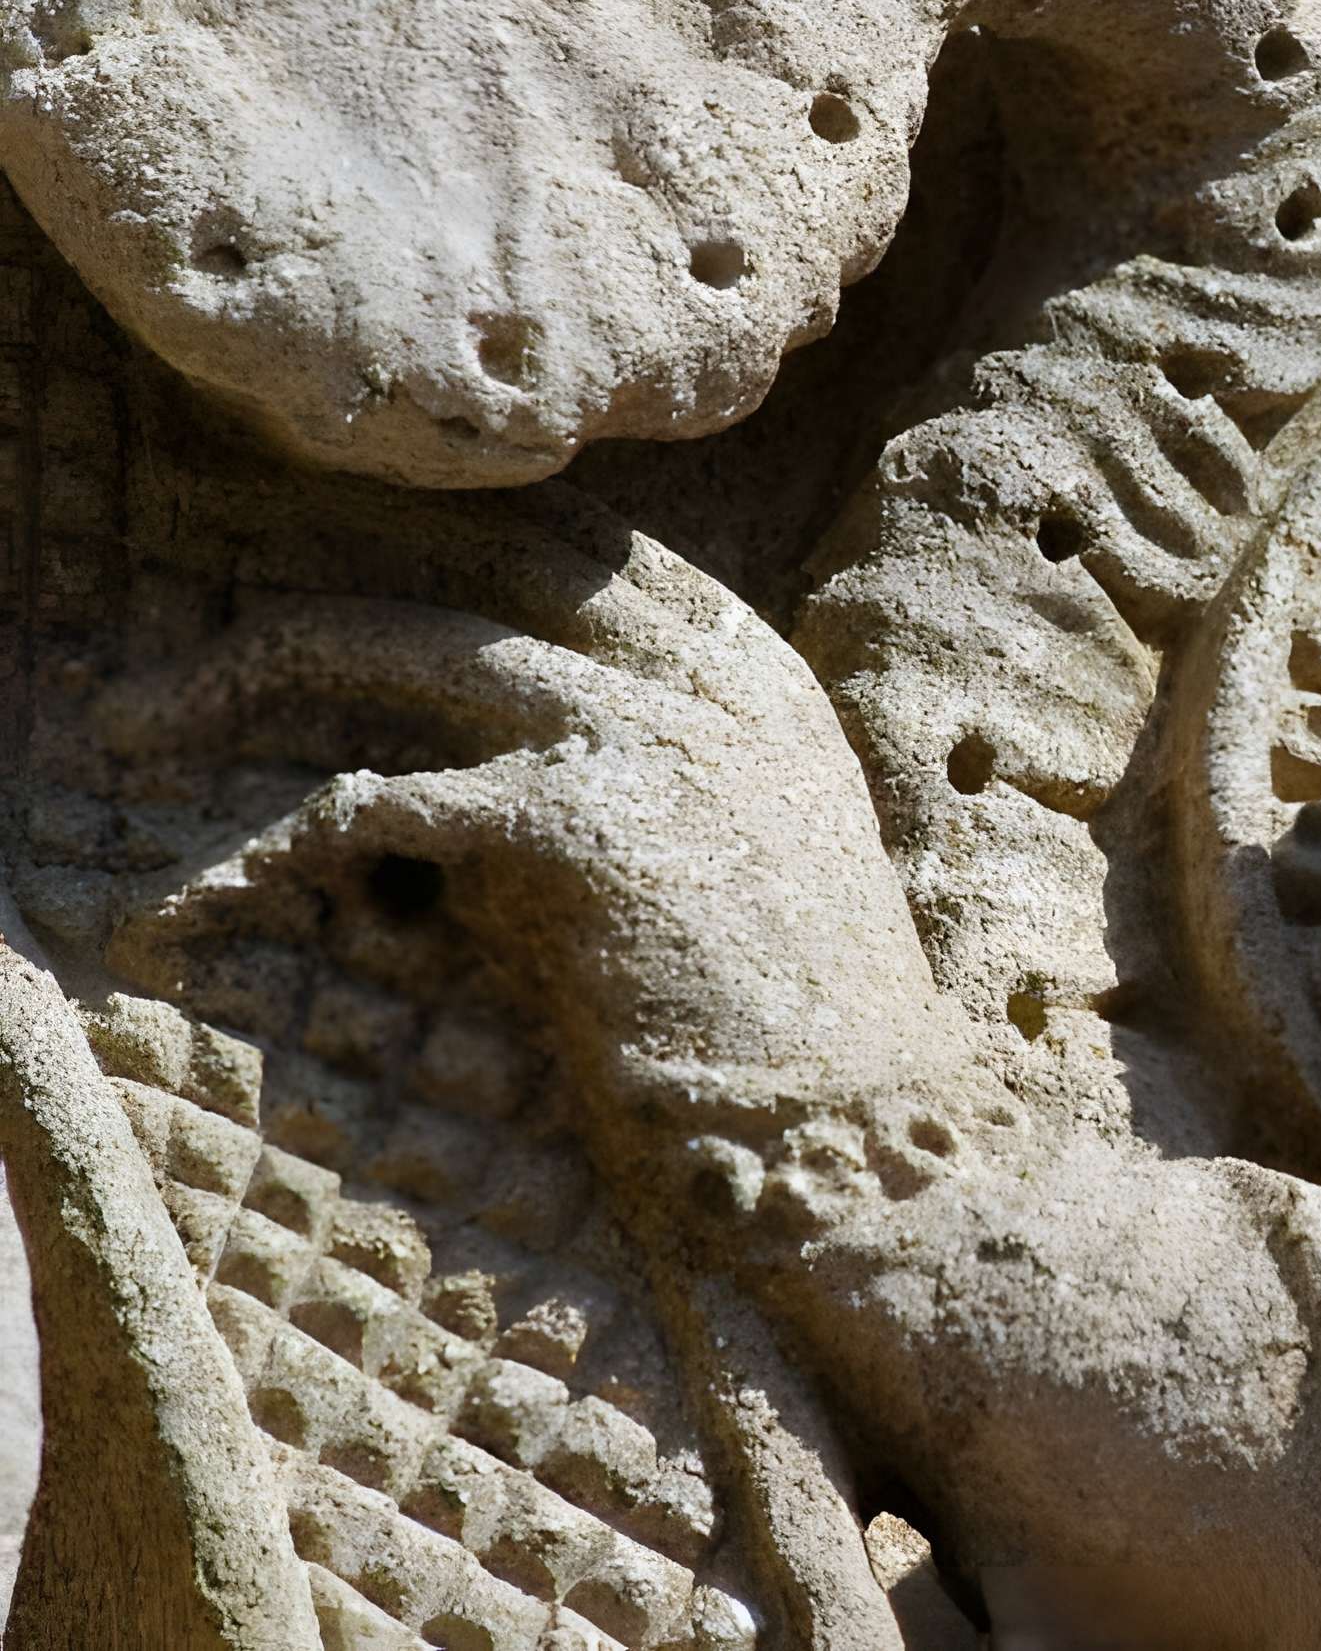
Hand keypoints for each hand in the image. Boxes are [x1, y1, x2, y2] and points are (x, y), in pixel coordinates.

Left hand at [102, 490, 988, 1192]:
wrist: (856, 1127)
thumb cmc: (798, 1025)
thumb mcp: (751, 853)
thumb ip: (658, 774)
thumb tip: (477, 775)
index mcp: (754, 674)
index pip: (581, 542)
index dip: (446, 525)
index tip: (329, 532)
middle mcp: (702, 678)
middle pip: (480, 557)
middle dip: (326, 548)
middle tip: (200, 571)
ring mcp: (642, 735)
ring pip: (404, 642)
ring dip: (243, 669)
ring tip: (132, 719)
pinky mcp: (575, 822)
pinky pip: (369, 804)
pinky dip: (255, 853)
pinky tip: (186, 907)